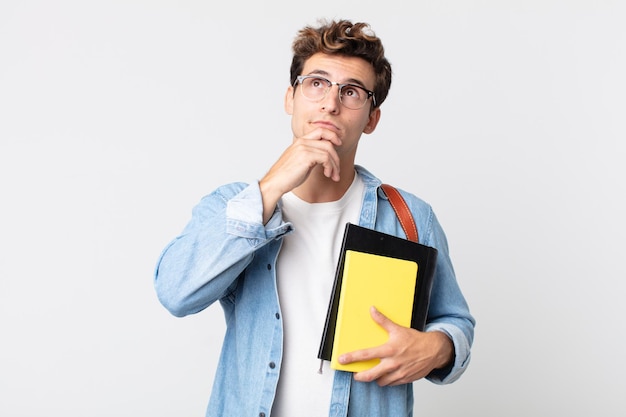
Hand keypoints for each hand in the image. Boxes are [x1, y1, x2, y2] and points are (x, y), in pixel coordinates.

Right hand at [259, 128, 341, 220]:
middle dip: (336, 156)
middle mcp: (302, 142)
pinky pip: (326, 158)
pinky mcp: (306, 156)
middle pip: (328, 141)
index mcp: (300, 141)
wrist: (276, 182)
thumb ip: (311, 156)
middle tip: (337, 169)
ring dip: (335, 165)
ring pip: (329, 151)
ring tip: (333, 175)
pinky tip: (327, 174)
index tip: (339, 144)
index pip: (320, 131)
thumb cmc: (286, 175)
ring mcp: (304, 148)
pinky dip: (330, 167)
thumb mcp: (300, 161)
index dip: (332, 135)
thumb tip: (324, 158)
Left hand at [338, 306, 453, 385]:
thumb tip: (372, 310)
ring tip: (372, 374)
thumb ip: (383, 321)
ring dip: (375, 379)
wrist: (434, 350)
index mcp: (389, 350)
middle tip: (355, 374)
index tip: (342, 360)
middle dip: (360, 376)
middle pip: (371, 375)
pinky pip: (391, 384)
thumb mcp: (398, 329)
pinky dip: (386, 381)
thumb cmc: (415, 340)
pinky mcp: (405, 379)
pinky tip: (385, 375)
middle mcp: (393, 363)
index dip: (352, 357)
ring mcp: (399, 373)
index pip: (366, 354)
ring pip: (381, 381)